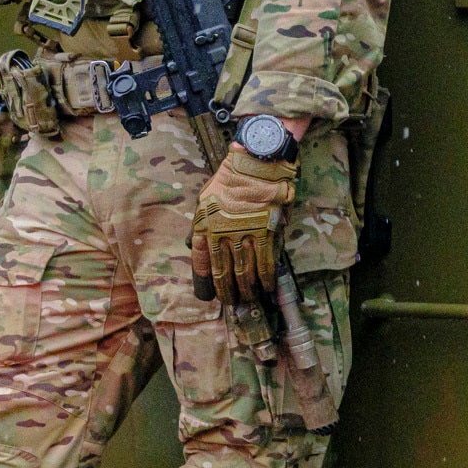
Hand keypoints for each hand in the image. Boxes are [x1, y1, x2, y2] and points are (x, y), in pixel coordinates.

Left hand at [188, 142, 295, 303]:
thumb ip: (202, 227)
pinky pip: (266, 263)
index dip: (210, 282)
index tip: (213, 293)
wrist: (255, 165)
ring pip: (246, 271)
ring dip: (248, 288)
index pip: (205, 264)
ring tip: (249, 298)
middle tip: (233, 302)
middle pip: (226, 272)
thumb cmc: (228, 181)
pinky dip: (267, 278)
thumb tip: (200, 247)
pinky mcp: (266, 234)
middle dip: (229, 291)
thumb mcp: (204, 202)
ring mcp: (247, 236)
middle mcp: (225, 236)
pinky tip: (267, 287)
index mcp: (207, 228)